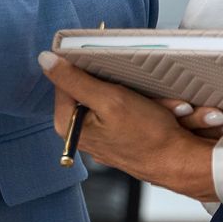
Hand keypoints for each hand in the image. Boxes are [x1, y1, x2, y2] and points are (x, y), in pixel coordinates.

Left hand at [39, 51, 218, 200]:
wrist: (177, 162)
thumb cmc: (146, 135)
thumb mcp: (108, 99)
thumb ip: (74, 79)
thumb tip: (45, 59)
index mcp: (67, 124)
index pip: (64, 78)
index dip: (87, 68)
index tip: (108, 68)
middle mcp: (78, 132)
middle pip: (88, 87)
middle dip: (116, 84)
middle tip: (137, 91)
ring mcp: (98, 136)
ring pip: (111, 97)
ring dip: (133, 94)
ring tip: (153, 104)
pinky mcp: (115, 137)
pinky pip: (125, 110)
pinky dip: (140, 106)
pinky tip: (156, 112)